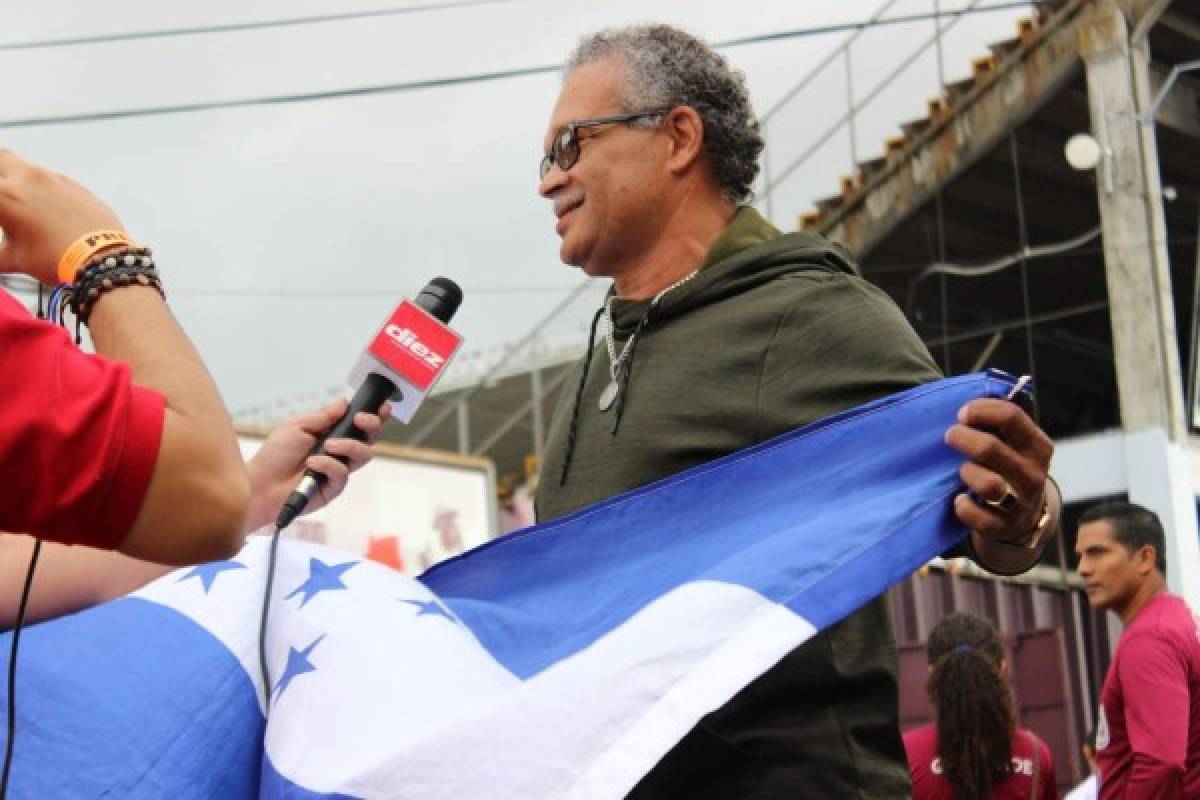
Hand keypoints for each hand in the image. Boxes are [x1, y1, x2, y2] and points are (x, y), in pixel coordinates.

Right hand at [0, 149, 126, 284]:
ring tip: (25, 207)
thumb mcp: (15, 259)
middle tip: (5, 199)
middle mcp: (28, 179)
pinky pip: (54, 180)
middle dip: (1, 176)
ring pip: (29, 167)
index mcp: (4, 195)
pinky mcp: (76, 185)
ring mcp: (54, 179)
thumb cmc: (57, 259)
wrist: (102, 258)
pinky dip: (46, 189)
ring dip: (22, 180)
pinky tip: (50, 210)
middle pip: (3, 160)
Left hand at [244, 398, 387, 531]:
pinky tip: (312, 463)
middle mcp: (339, 452)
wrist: (260, 484)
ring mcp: (338, 470)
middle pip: (370, 439)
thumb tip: (343, 402)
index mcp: (331, 434)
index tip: (382, 407)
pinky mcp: (334, 488)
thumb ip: (322, 416)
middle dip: (371, 425)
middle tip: (359, 419)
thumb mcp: (297, 426)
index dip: (374, 416)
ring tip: (328, 445)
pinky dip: (328, 465)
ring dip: (349, 445)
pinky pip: (343, 474)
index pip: (359, 424)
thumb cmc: (274, 456)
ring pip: (364, 455)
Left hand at [945, 398, 1053, 547]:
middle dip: (962, 438)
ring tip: (962, 471)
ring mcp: (1021, 503)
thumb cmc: (1008, 468)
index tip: (962, 414)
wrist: (1022, 519)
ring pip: (988, 485)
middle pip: (990, 448)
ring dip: (966, 474)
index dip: (979, 410)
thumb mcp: (1014, 444)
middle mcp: (1033, 473)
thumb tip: (967, 395)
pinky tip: (959, 499)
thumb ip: (998, 422)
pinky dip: (963, 507)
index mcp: (1037, 446)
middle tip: (951, 436)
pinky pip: (978, 518)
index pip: (1010, 416)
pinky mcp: (1004, 527)